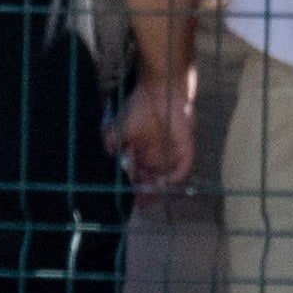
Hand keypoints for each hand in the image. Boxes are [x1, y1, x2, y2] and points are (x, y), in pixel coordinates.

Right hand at [113, 72, 197, 191]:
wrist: (160, 88)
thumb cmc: (138, 106)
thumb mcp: (117, 127)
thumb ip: (111, 144)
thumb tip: (107, 159)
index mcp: (140, 151)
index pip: (136, 176)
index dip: (133, 187)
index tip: (128, 198)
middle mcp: (155, 155)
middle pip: (151, 180)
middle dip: (145, 193)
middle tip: (140, 204)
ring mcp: (170, 152)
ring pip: (165, 177)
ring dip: (159, 188)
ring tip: (151, 197)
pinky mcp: (185, 147)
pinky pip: (183, 165)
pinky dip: (177, 174)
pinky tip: (167, 182)